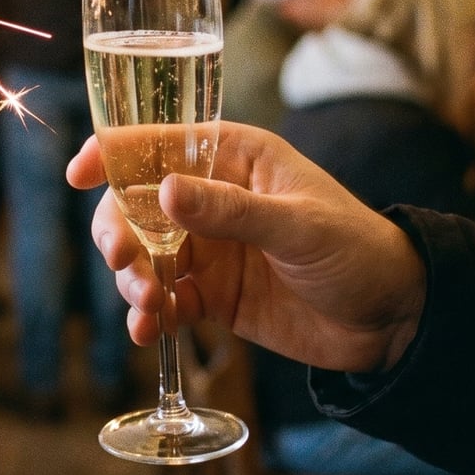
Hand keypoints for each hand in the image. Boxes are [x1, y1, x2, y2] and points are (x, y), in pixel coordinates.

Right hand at [65, 122, 425, 374]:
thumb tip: (164, 192)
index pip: (160, 142)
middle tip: (124, 263)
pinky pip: (163, 300)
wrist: (394, 320)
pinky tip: (148, 331)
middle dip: (119, 231)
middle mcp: (213, 198)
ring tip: (146, 305)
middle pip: (136, 203)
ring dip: (131, 278)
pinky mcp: (211, 296)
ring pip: (143, 255)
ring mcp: (209, 248)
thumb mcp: (298, 226)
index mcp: (234, 158)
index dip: (113, 153)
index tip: (80, 174)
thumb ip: (232, 211)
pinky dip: (148, 315)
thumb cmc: (358, 251)